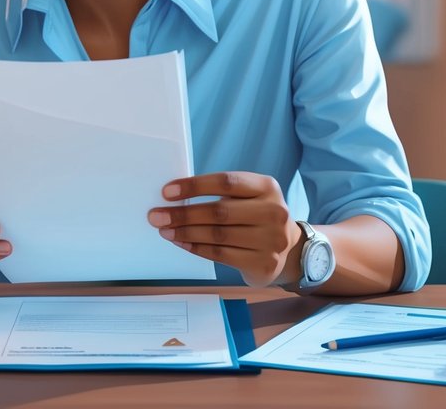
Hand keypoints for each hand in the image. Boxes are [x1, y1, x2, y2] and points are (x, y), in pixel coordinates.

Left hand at [148, 172, 298, 287]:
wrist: (289, 249)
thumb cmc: (256, 216)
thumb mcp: (249, 197)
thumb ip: (221, 194)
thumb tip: (175, 198)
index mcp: (267, 187)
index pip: (226, 182)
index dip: (194, 186)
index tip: (167, 192)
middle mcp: (273, 212)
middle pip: (219, 211)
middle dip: (183, 214)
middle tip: (156, 216)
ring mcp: (271, 240)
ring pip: (218, 235)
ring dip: (185, 233)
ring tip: (165, 230)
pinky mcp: (263, 263)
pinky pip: (221, 254)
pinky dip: (197, 248)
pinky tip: (182, 243)